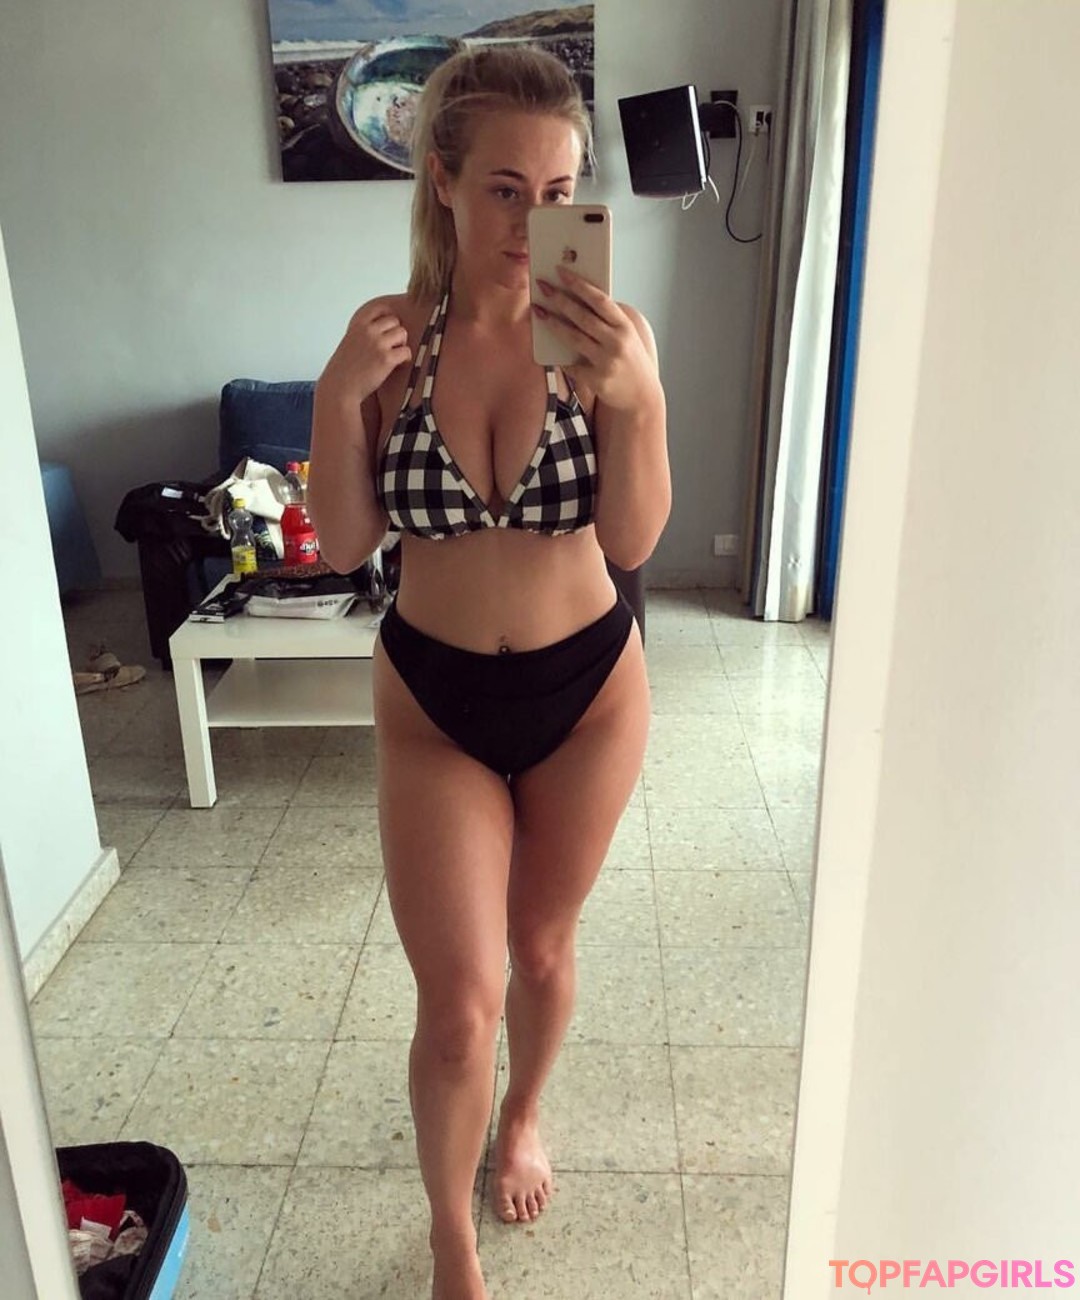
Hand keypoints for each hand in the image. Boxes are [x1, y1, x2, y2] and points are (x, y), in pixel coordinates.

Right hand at [319, 299, 411, 403]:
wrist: (339, 388)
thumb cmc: (343, 370)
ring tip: (394, 356)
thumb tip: (381, 331)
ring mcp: (377, 344)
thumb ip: (363, 334)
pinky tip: (398, 366)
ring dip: (401, 345)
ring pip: (402, 334)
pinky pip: (406, 351)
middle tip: (392, 347)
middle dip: (396, 334)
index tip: (389, 329)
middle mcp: (368, 331)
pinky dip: (405, 359)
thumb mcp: (349, 343)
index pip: (380, 309)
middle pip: (395, 321)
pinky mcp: (386, 359)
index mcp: (358, 325)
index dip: (388, 317)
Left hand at [533, 266, 659, 411]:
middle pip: (582, 316)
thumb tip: (575, 299)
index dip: (579, 284)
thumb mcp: (625, 336)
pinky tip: (551, 349)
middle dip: (560, 299)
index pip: (600, 300)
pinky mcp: (597, 380)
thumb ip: (607, 320)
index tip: (562, 271)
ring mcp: (607, 362)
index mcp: (625, 327)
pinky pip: (572, 365)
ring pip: (573, 338)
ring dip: (553, 323)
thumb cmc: (629, 360)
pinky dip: (561, 357)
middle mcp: (617, 342)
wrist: (642, 396)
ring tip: (539, 311)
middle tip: (543, 286)